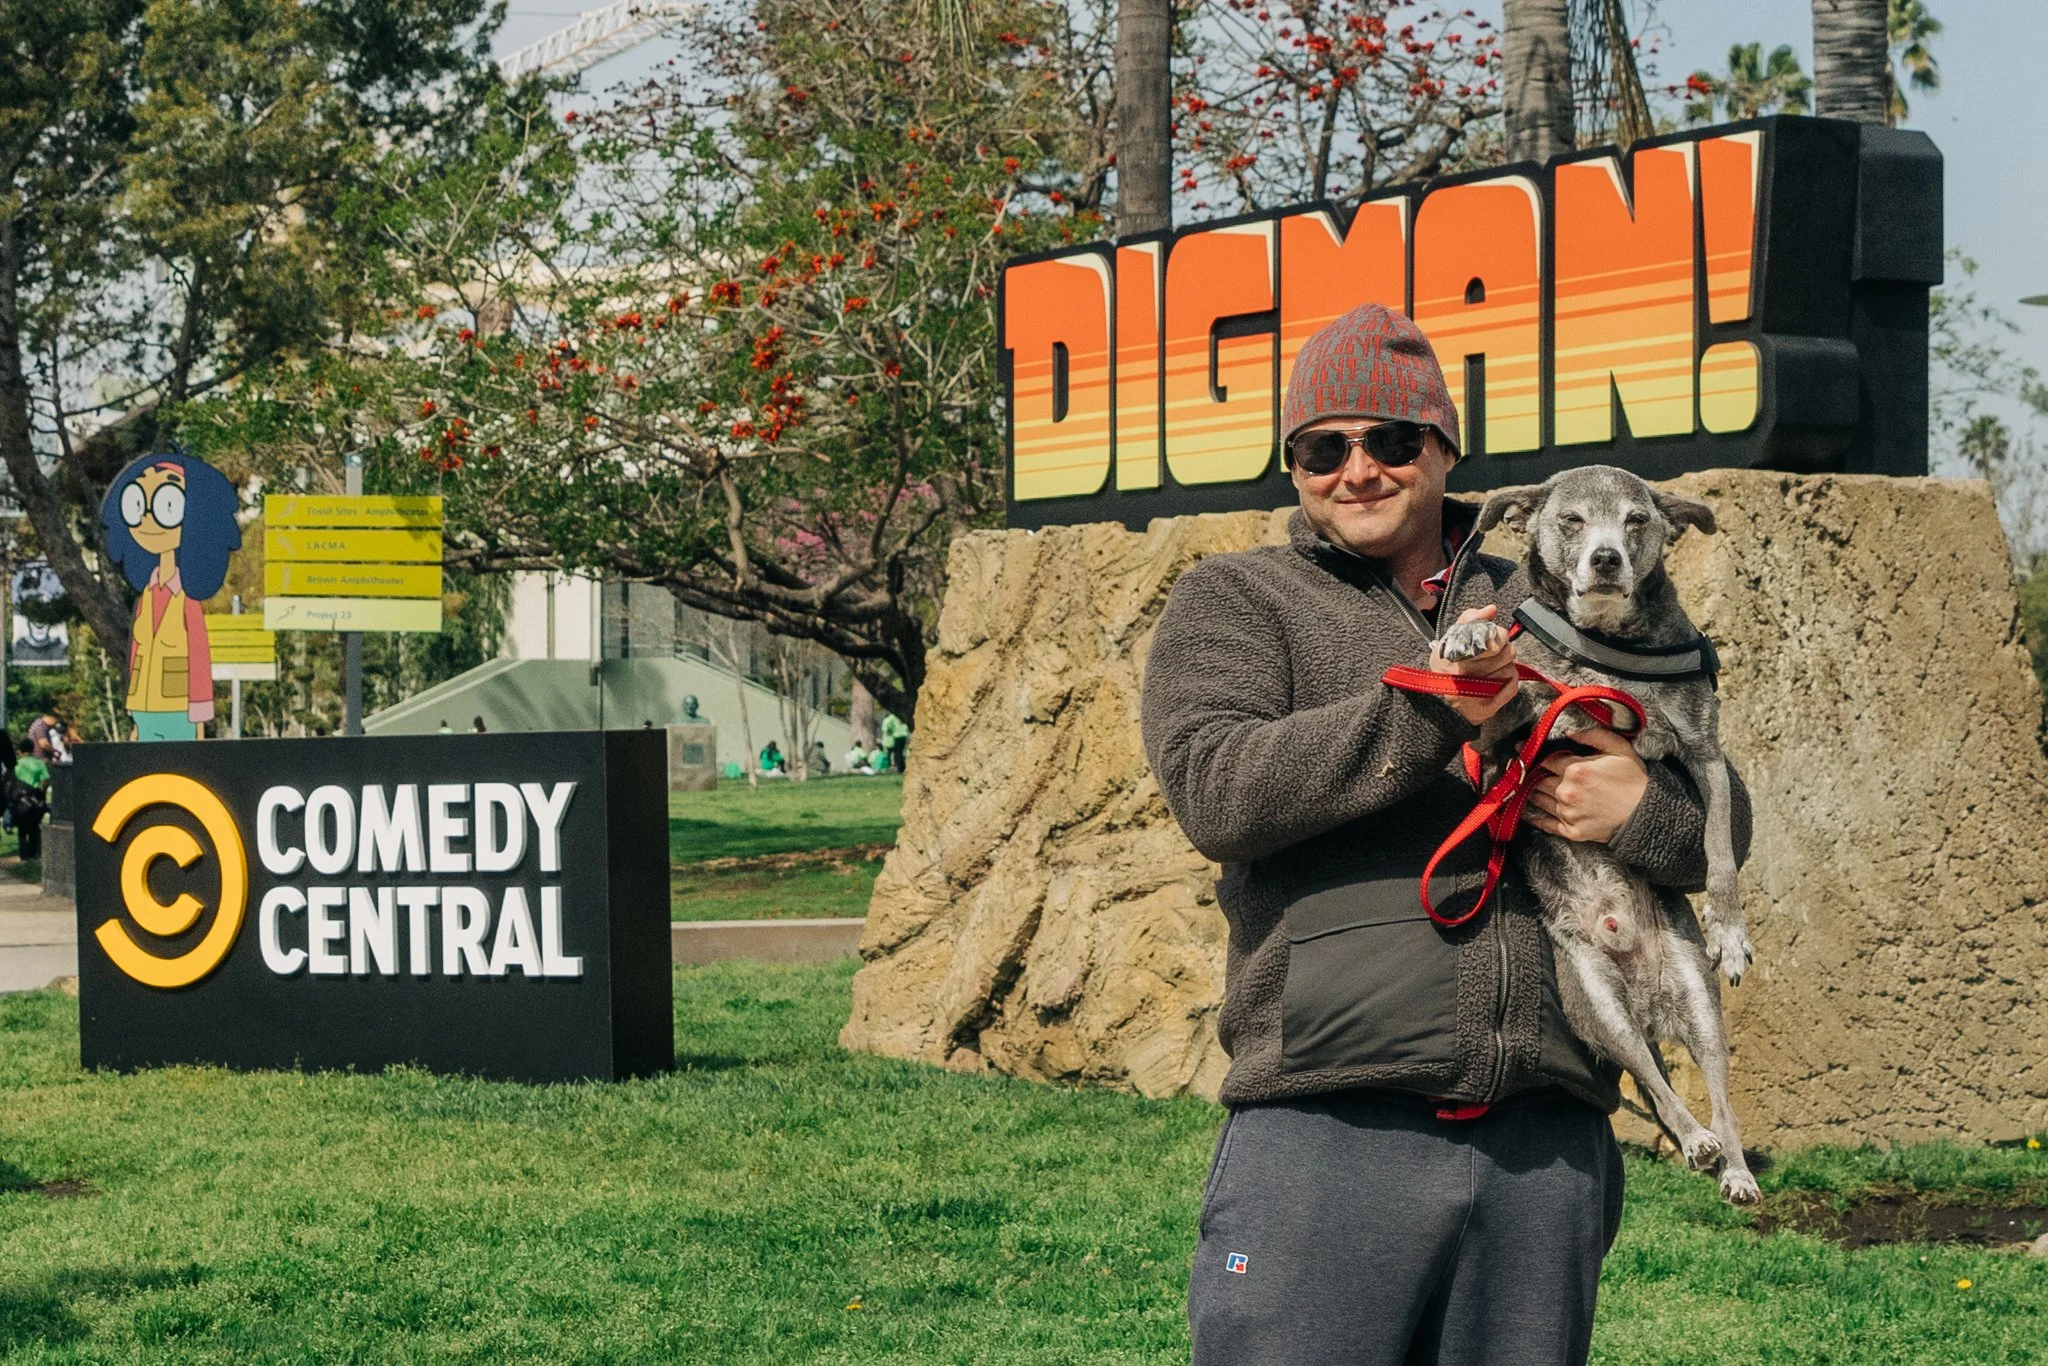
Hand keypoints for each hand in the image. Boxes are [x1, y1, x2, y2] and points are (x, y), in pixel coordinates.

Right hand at [1428, 604, 1518, 724]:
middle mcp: (1466, 676)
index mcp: (1456, 656)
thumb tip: (1491, 609)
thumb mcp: (1448, 640)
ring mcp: (1477, 694)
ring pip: (1510, 669)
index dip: (1499, 636)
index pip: (1495, 640)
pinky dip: (1509, 681)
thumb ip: (1469, 620)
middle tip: (1494, 651)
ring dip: (1505, 666)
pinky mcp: (1488, 707)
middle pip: (1508, 653)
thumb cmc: (1445, 668)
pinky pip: (1512, 687)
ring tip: (1492, 667)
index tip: (1493, 637)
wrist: (1438, 704)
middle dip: (1504, 649)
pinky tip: (1497, 679)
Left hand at [1522, 726, 1649, 843]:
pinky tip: (1525, 811)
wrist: (1647, 814)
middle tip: (1515, 766)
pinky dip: (1533, 817)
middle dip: (1527, 772)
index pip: (1545, 760)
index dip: (1533, 753)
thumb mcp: (1619, 748)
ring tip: (1521, 784)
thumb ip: (1592, 735)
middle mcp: (1567, 792)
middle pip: (1537, 779)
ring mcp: (1568, 814)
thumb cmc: (1634, 779)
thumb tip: (1567, 731)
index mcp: (1576, 770)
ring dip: (1529, 791)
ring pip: (1537, 799)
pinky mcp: (1571, 831)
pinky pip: (1545, 823)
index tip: (1520, 749)